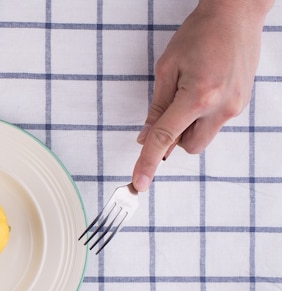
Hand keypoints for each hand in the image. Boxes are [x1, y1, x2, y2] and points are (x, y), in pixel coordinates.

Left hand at [132, 0, 272, 191]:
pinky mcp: (241, 104)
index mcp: (198, 96)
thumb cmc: (200, 33)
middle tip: (170, 109)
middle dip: (174, 138)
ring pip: (202, 138)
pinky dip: (202, 117)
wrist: (235, 14)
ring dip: (189, 127)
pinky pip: (214, 124)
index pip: (166, 139)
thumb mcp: (167, 69)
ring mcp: (235, 107)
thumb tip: (146, 138)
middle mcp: (221, 106)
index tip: (140, 182)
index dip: (149, 163)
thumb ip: (157, 107)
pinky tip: (203, 89)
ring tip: (190, 92)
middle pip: (188, 147)